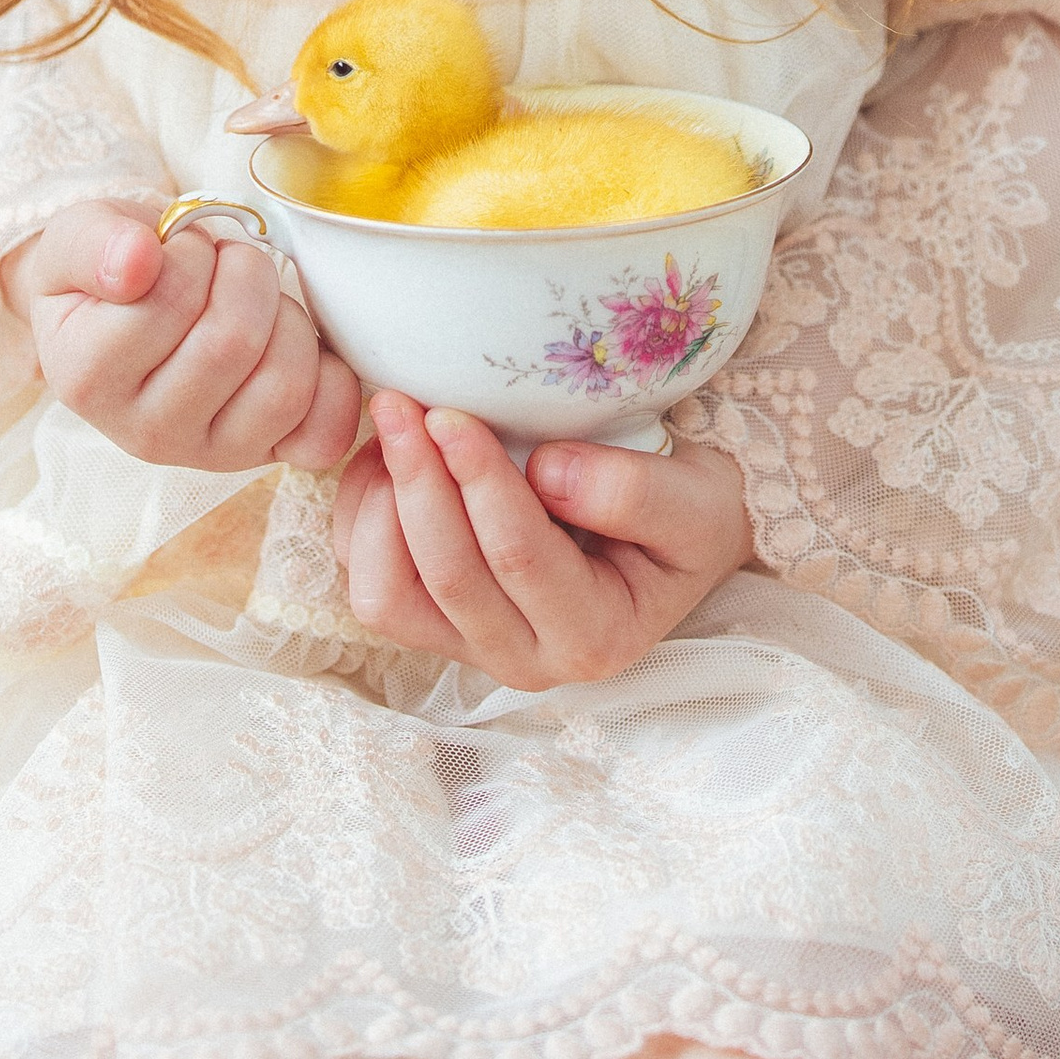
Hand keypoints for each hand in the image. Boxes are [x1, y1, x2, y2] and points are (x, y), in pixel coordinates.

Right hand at [0, 199, 363, 474]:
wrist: (131, 307)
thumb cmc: (110, 269)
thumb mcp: (79, 236)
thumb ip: (93, 242)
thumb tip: (135, 262)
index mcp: (87, 378)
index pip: (167, 301)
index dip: (190, 253)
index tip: (177, 248)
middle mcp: (144, 433)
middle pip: (232, 342)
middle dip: (245, 274)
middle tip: (224, 263)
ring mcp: (208, 454)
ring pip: (283, 384)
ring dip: (285, 317)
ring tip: (255, 301)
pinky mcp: (263, 458)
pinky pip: (322, 435)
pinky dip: (328, 380)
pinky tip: (300, 346)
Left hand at [333, 392, 751, 686]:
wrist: (676, 534)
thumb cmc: (689, 514)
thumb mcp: (696, 501)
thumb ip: (635, 493)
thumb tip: (547, 471)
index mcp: (595, 634)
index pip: (521, 560)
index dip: (479, 484)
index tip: (452, 413)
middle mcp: (526, 656)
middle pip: (445, 577)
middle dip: (417, 482)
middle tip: (402, 402)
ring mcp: (472, 645)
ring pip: (388, 596)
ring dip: (379, 506)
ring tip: (395, 428)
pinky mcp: (434, 621)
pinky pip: (371, 581)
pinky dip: (363, 517)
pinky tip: (388, 458)